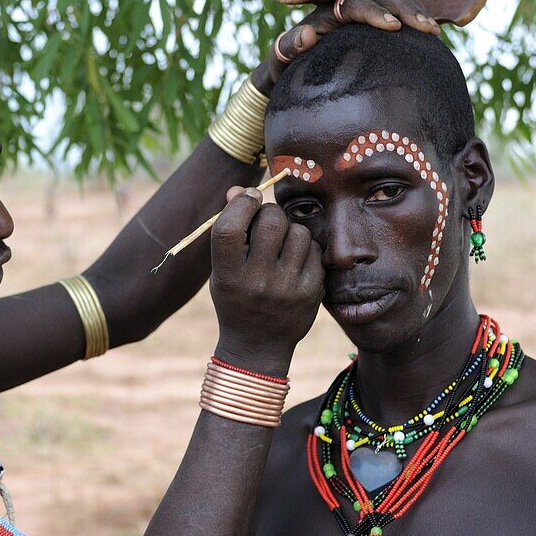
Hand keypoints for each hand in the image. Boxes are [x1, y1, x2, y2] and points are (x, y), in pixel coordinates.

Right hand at [209, 187, 324, 375]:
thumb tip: (240, 189)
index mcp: (227, 276)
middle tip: (266, 220)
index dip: (240, 204)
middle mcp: (256, 283)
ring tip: (280, 244)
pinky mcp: (311, 292)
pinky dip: (304, 248)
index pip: (229, 228)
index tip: (248, 199)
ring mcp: (286, 288)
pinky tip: (294, 260)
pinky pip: (314, 249)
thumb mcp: (222, 269)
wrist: (257, 346)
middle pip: (270, 222)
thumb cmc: (236, 298)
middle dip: (269, 212)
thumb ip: (230, 230)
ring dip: (289, 230)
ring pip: (297, 231)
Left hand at [251, 0, 440, 94]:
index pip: (355, 4)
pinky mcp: (374, 27)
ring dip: (416, 12)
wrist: (291, 69)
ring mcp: (363, 15)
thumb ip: (290, 46)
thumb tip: (307, 34)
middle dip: (405, 7)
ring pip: (394, 1)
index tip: (392, 27)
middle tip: (425, 27)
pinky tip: (432, 36)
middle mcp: (347, 8)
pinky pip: (398, 16)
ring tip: (434, 31)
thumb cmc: (286, 65)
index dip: (374, 13)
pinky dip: (415, 21)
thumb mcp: (282, 59)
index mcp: (327, 13)